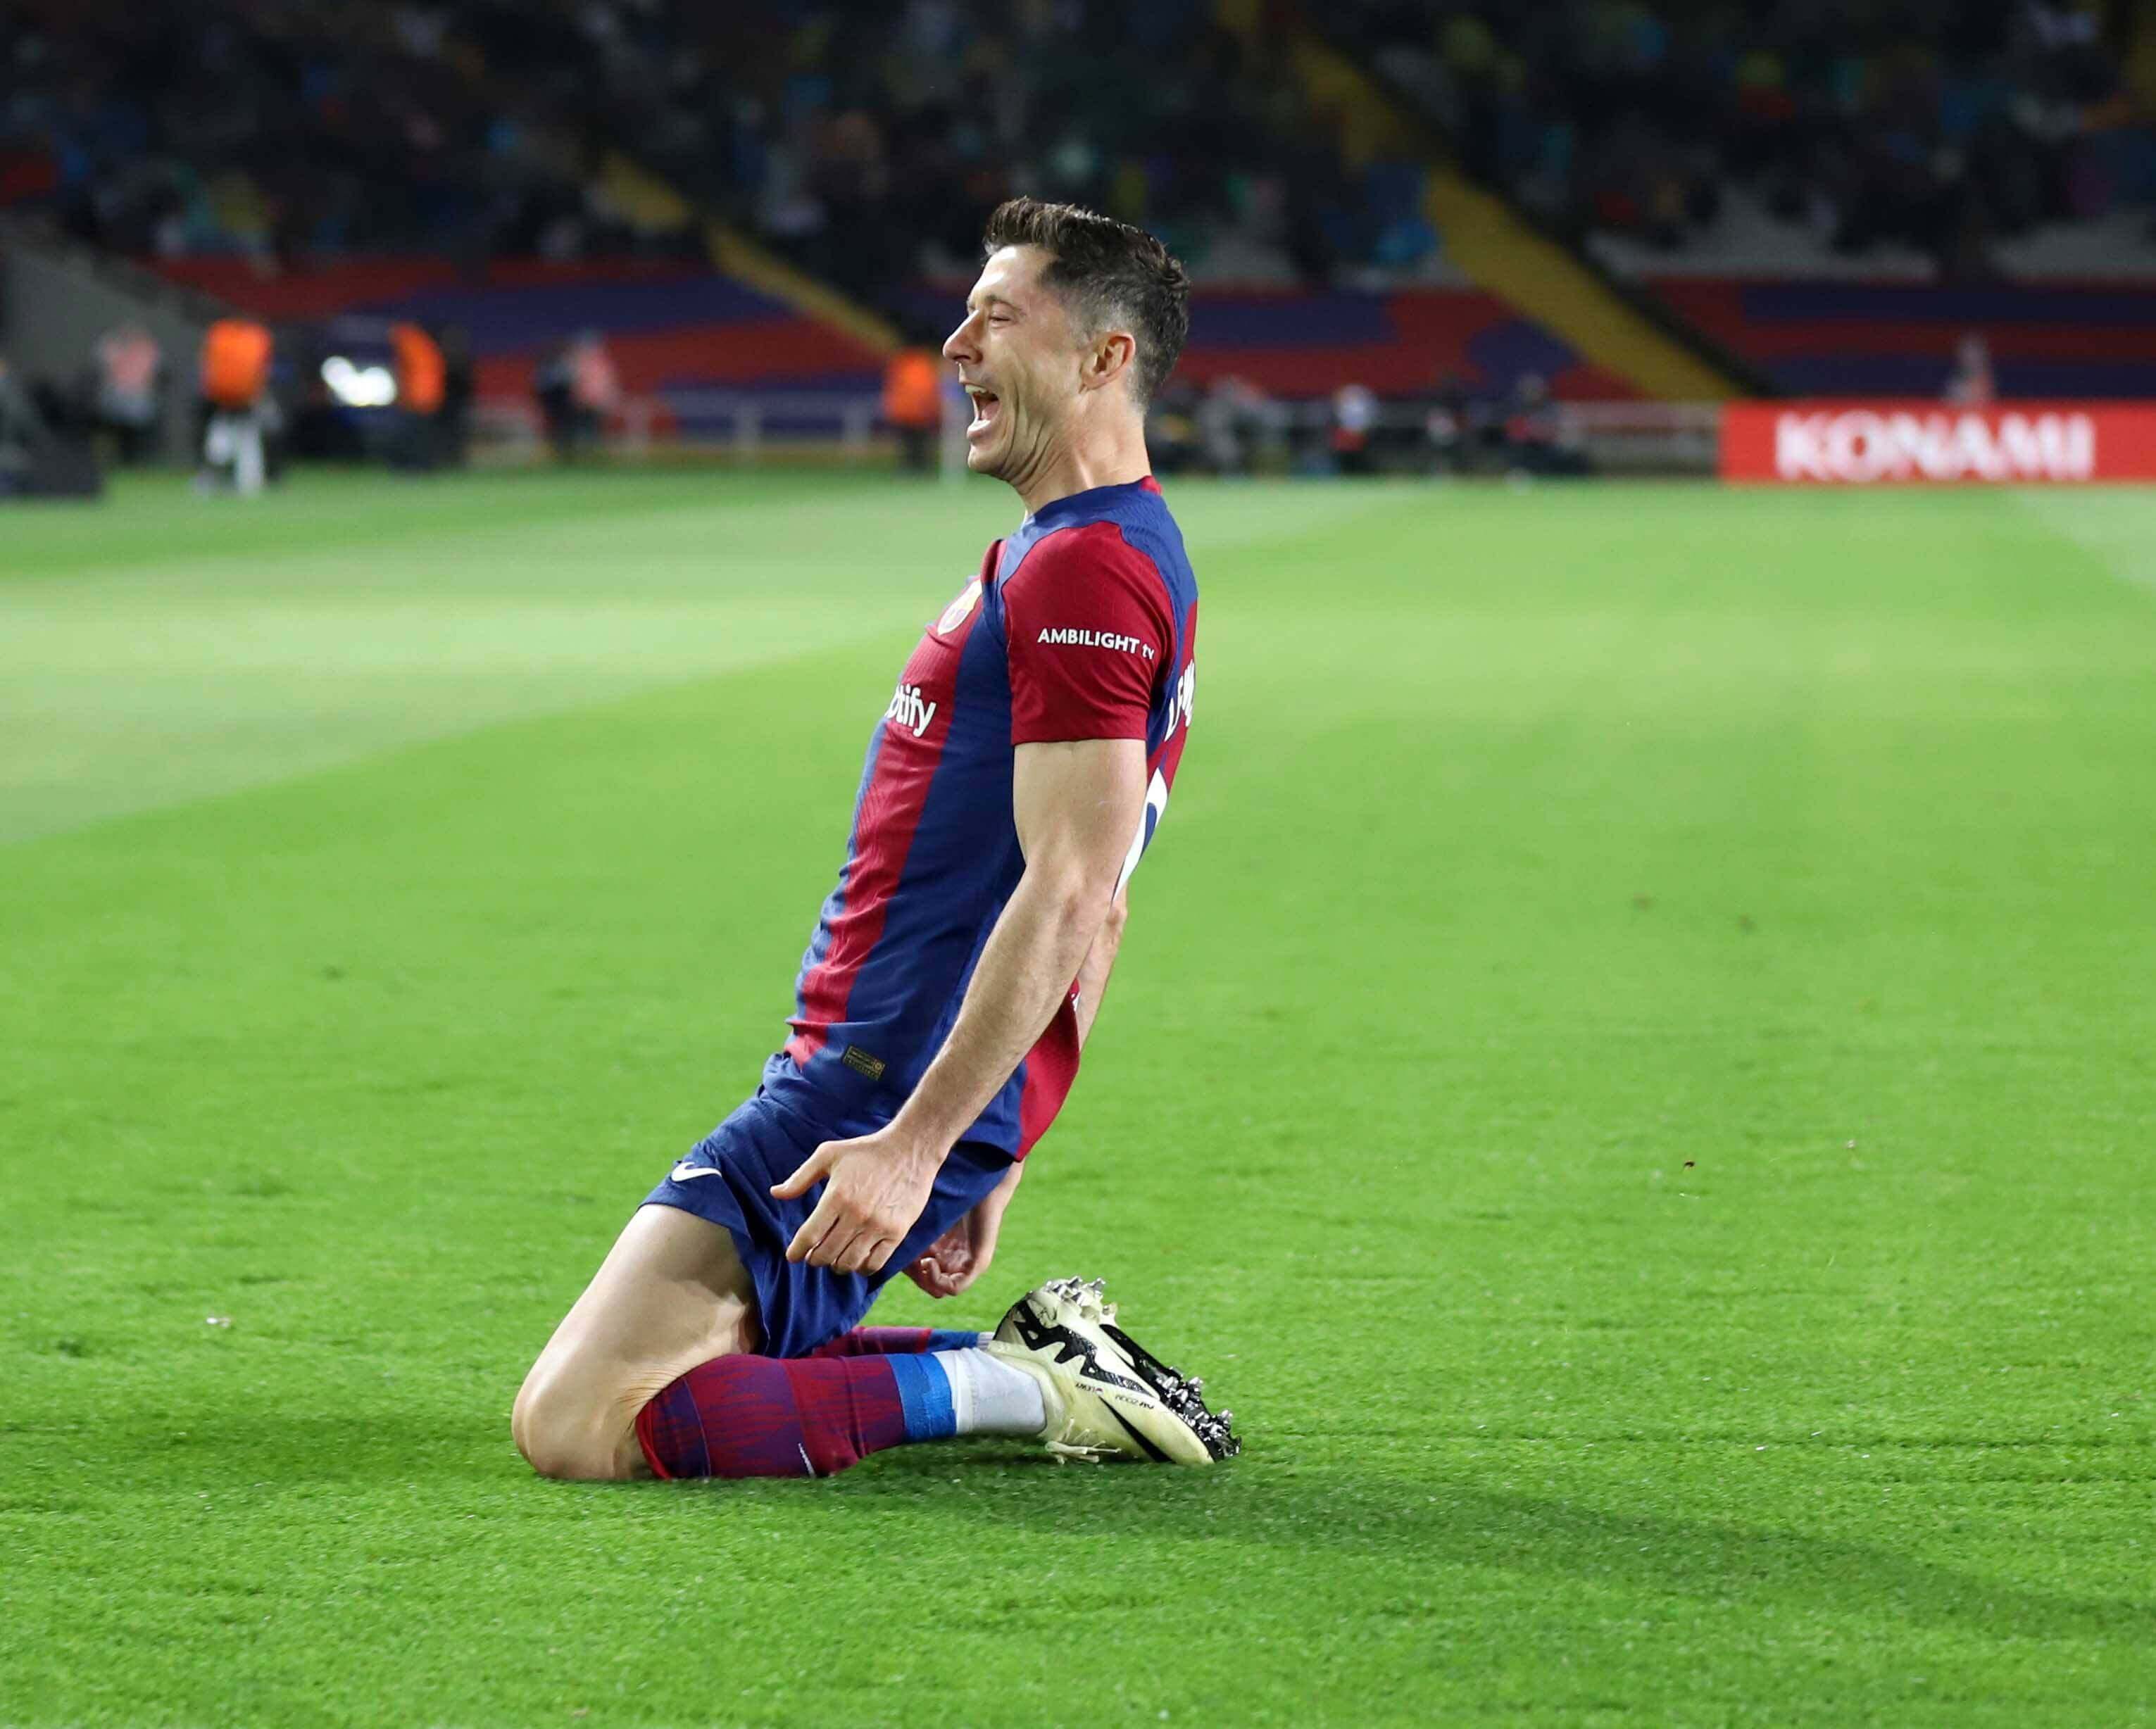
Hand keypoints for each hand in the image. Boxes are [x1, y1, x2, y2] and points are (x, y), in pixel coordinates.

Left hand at [771, 1126, 943, 1274]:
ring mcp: (878, 1226)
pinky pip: (874, 1264)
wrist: (910, 1150)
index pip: (809, 1236)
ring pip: (848, 1263)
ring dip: (836, 1265)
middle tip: (813, 1255)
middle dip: (814, 1259)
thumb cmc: (866, 1151)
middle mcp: (857, 1214)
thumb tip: (776, 1193)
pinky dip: (861, 1268)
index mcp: (837, 1196)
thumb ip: (801, 1177)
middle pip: (826, 1254)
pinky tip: (856, 1260)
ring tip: (834, 1258)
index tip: (793, 1256)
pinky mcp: (897, 1232)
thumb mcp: (829, 1154)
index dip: (796, 1251)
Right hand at [903, 1161, 1022, 1298]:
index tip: (895, 1256)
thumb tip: (882, 1248)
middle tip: (907, 1263)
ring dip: (925, 1280)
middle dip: (915, 1277)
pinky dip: (939, 1281)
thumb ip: (910, 1232)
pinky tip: (929, 1262)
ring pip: (940, 1289)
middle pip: (929, 1284)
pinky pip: (956, 1287)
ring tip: (921, 1261)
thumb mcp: (924, 1215)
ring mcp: (967, 1263)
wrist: (978, 1176)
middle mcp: (954, 1258)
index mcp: (942, 1247)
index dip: (905, 1269)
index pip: (920, 1272)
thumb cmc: (950, 1189)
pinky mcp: (978, 1263)